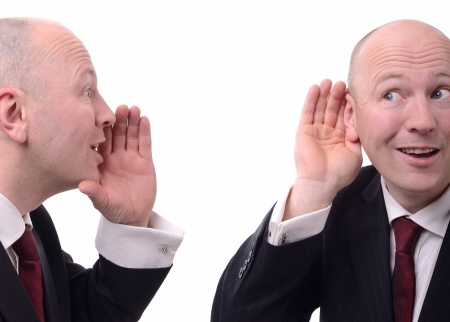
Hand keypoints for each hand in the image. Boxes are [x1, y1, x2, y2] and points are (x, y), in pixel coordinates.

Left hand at [78, 105, 155, 226]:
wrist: (133, 217)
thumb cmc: (114, 209)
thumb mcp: (102, 201)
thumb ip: (94, 192)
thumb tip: (82, 185)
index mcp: (102, 163)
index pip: (100, 142)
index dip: (102, 129)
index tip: (101, 116)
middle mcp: (115, 157)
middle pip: (117, 134)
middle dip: (118, 120)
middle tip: (120, 107)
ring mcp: (131, 158)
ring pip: (131, 136)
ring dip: (132, 122)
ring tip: (134, 109)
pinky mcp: (145, 162)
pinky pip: (144, 144)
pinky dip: (144, 132)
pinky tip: (144, 120)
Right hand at [283, 79, 361, 219]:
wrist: (322, 182)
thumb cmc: (339, 172)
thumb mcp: (356, 152)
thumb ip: (358, 135)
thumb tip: (359, 119)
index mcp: (340, 137)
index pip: (345, 116)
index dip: (349, 104)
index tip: (354, 94)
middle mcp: (327, 132)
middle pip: (332, 109)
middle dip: (337, 96)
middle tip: (342, 83)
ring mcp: (315, 131)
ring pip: (320, 108)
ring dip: (324, 94)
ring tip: (329, 81)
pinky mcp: (304, 130)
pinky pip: (307, 112)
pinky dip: (311, 100)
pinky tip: (315, 88)